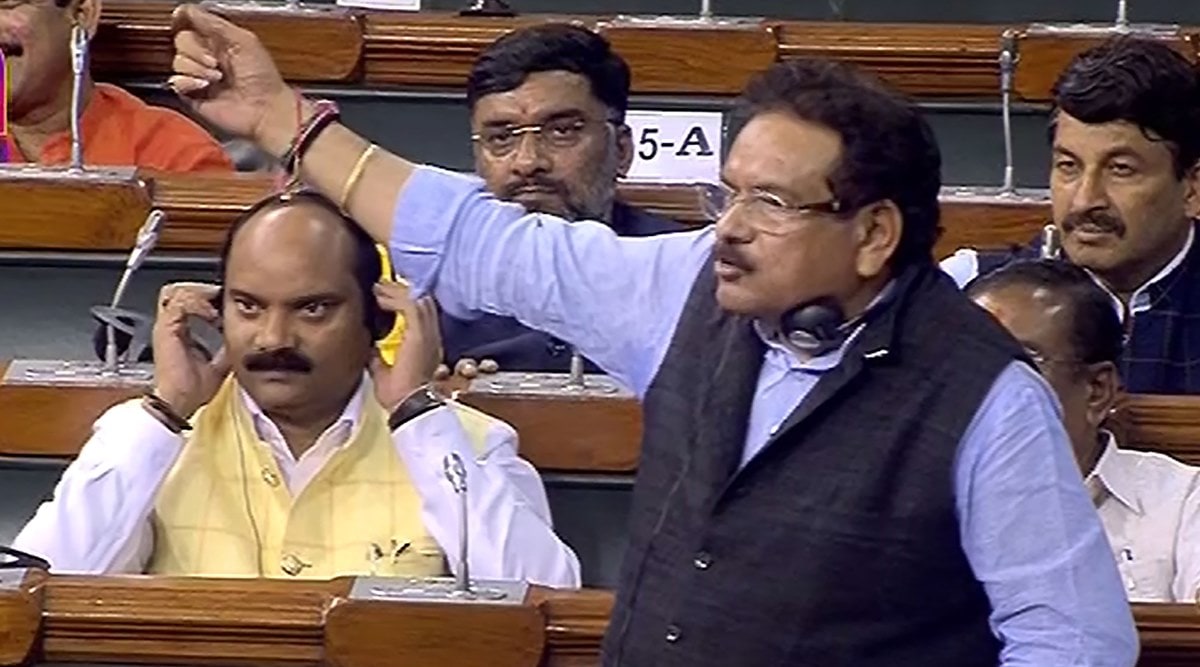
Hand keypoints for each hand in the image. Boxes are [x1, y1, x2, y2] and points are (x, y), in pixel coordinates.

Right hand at [151, 282, 230, 418]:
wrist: (177, 402)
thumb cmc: (192, 390)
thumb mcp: (219, 363)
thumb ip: (226, 348)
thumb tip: (245, 340)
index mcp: (179, 332)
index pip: (188, 302)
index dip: (206, 298)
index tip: (225, 301)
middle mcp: (169, 326)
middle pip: (178, 291)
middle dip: (202, 290)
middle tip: (221, 295)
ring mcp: (165, 325)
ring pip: (176, 291)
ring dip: (200, 294)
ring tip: (216, 303)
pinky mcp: (166, 328)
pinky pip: (178, 302)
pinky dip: (197, 303)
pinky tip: (211, 314)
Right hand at [169, 4, 299, 156]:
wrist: (264, 109)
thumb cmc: (263, 78)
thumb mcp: (244, 40)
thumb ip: (214, 23)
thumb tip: (188, 9)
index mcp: (219, 41)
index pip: (190, 24)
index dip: (185, 21)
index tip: (183, 21)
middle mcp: (207, 56)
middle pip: (181, 40)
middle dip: (197, 50)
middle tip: (216, 62)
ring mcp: (199, 76)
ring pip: (178, 61)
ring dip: (198, 68)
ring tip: (217, 78)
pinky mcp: (193, 94)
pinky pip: (176, 81)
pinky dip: (189, 82)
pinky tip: (206, 86)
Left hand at [370, 282, 443, 409]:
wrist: (407, 405)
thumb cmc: (399, 395)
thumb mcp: (383, 370)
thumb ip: (378, 355)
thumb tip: (368, 344)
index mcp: (427, 345)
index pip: (422, 314)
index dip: (406, 301)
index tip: (386, 297)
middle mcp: (432, 337)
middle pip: (422, 302)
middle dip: (402, 291)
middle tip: (382, 286)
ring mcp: (429, 334)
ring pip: (418, 300)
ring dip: (397, 292)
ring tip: (380, 288)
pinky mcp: (420, 334)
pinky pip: (410, 306)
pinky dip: (395, 299)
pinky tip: (381, 298)